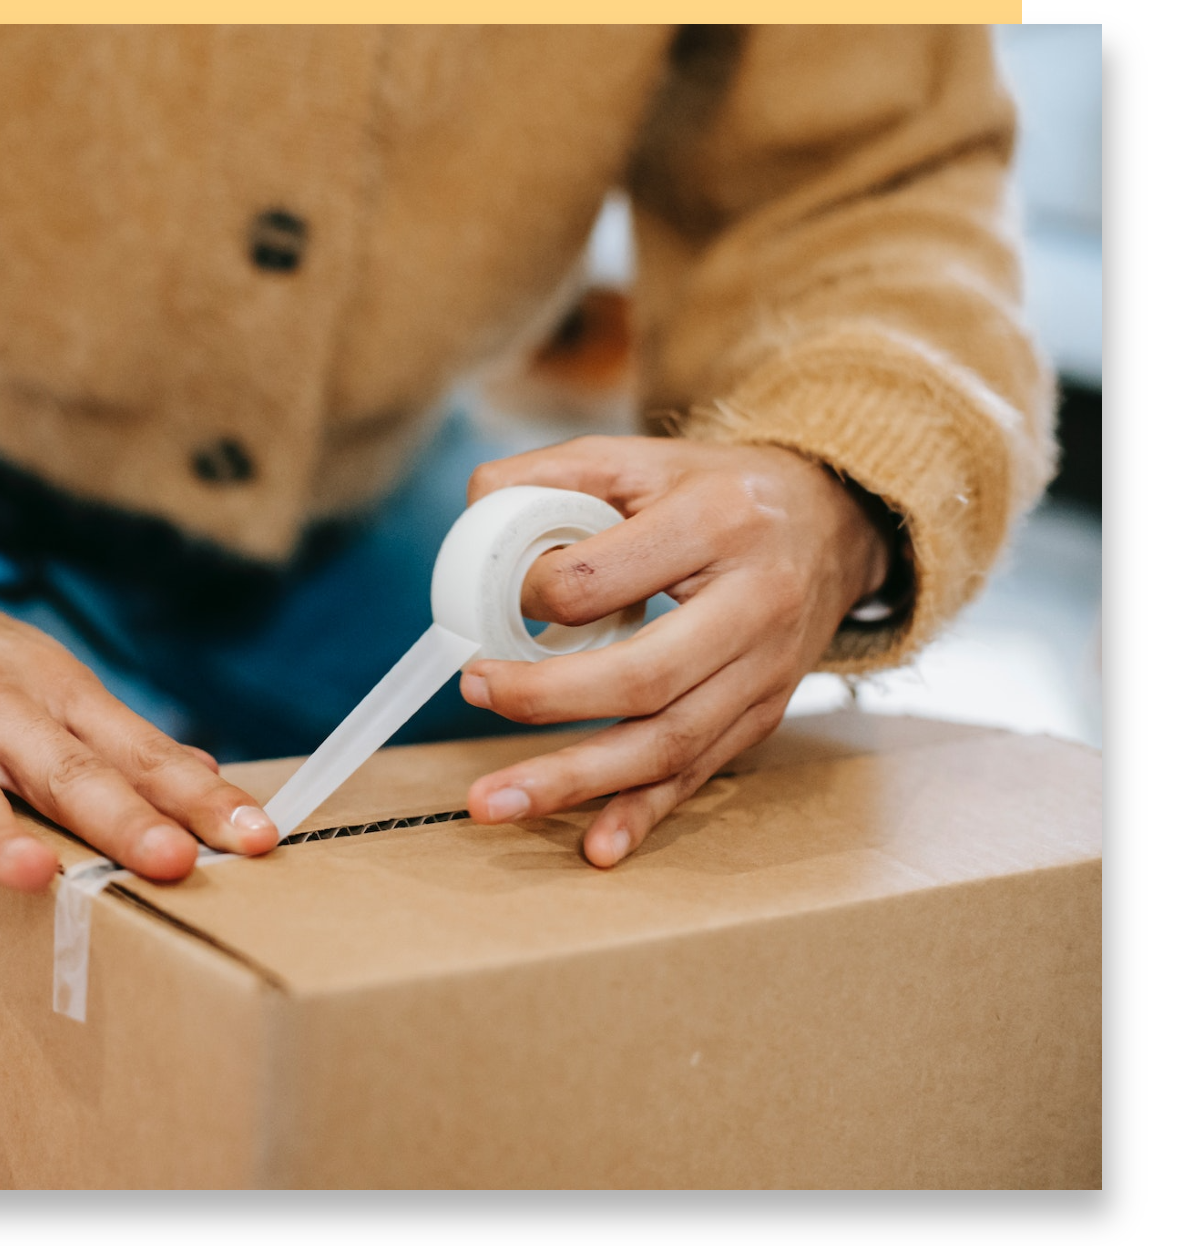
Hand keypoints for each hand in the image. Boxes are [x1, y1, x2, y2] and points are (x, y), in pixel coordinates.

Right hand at [0, 565, 278, 890]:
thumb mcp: (50, 684)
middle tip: (173, 861)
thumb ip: (116, 740)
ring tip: (34, 873)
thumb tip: (201, 775)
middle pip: (67, 770)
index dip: (200, 797)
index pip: (142, 753)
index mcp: (59, 697)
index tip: (256, 838)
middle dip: (121, 817)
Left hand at [458, 437, 891, 867]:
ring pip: (667, 742)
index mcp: (716, 524)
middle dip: (544, 699)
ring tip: (494, 802)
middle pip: (642, 675)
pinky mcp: (762, 716)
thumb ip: (552, 473)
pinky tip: (596, 846)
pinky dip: (643, 815)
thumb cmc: (717, 492)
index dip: (535, 594)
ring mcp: (765, 673)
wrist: (832, 523)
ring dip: (575, 780)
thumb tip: (474, 507)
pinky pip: (697, 777)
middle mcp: (753, 604)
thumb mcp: (642, 459)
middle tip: (473, 692)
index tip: (496, 601)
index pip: (603, 579)